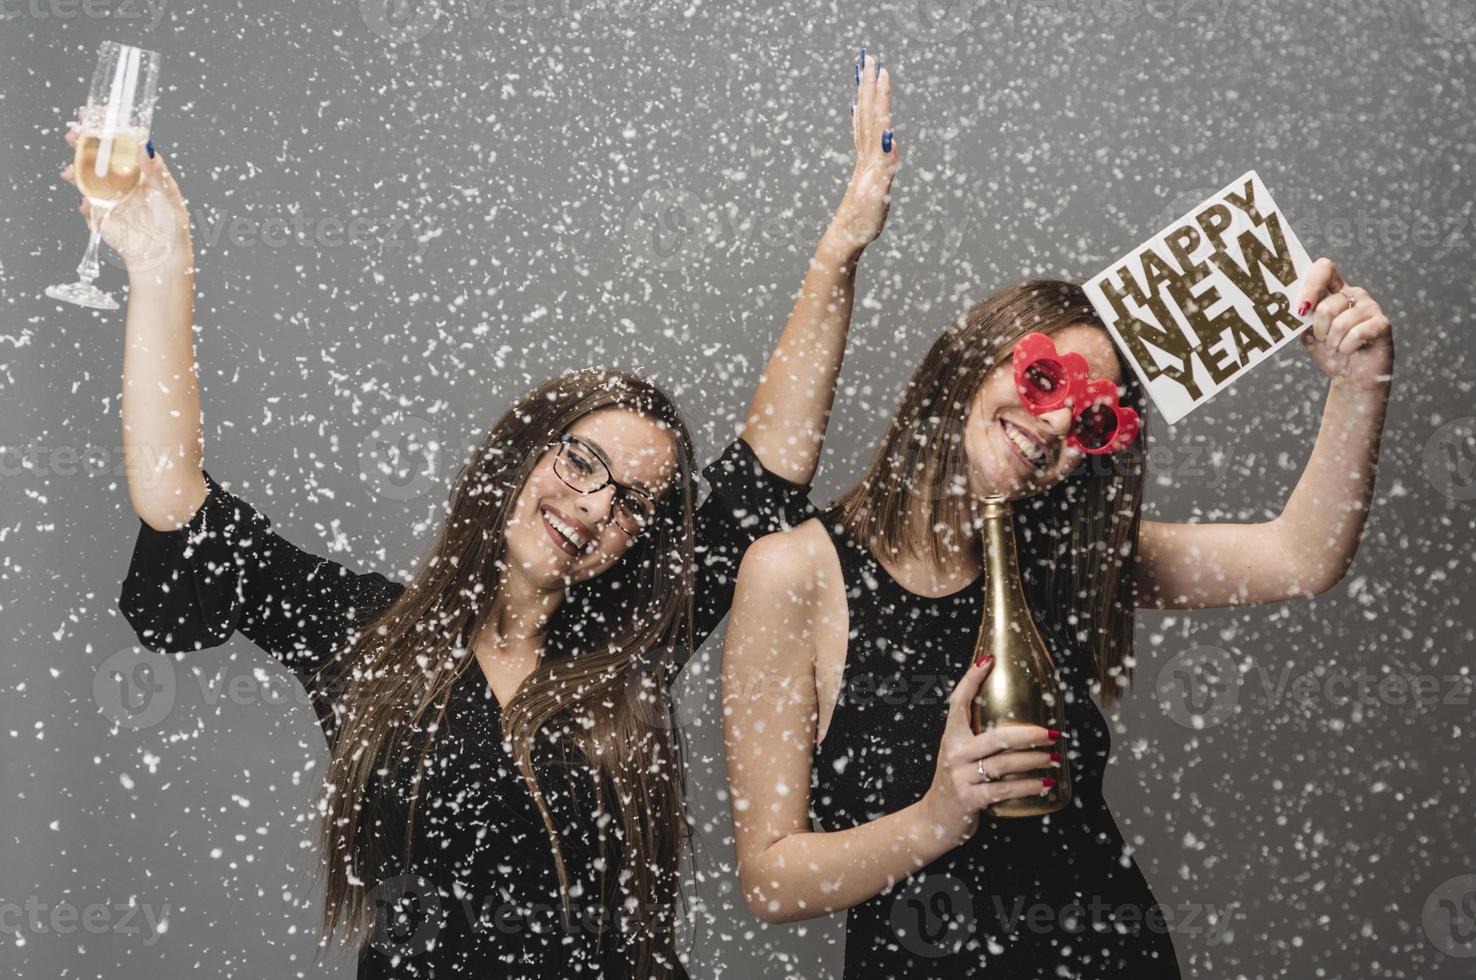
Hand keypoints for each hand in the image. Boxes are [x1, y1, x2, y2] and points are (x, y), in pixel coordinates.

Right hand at [61, 113, 192, 274]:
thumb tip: (144, 145)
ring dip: (75, 170)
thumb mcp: (168, 196)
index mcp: (142, 169)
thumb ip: (155, 172)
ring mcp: (109, 195)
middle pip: (99, 154)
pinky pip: (88, 204)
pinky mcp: (100, 214)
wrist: (161, 258)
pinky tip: (88, 204)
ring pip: (87, 175)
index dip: (108, 127)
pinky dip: (86, 203)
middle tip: (73, 134)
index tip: (93, 113)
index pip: (122, 142)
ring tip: (69, 172)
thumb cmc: (171, 226)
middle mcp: (123, 178)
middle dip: (83, 142)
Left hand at [825, 49, 900, 253]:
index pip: (879, 120)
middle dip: (869, 84)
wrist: (844, 238)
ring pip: (862, 120)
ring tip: (862, 73)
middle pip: (868, 113)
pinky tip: (857, 108)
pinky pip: (859, 135)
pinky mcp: (861, 168)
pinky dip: (860, 117)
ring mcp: (862, 161)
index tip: (882, 69)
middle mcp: (865, 155)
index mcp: (872, 160)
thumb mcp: (878, 197)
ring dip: (865, 95)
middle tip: (869, 57)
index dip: (882, 95)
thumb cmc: (862, 223)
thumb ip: (885, 166)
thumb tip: (889, 138)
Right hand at [922, 655, 1062, 844]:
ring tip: (1055, 759)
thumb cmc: (954, 783)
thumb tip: (1015, 722)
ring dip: (1035, 762)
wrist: (933, 820)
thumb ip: (976, 739)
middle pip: (997, 737)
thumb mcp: (958, 755)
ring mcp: (960, 776)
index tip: (988, 660)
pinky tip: (1045, 784)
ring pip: (1005, 764)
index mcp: (950, 737)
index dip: (972, 679)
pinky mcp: (969, 798)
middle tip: (1053, 733)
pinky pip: (1005, 789)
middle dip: (1030, 735)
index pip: (959, 701)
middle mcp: (953, 753)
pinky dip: (1028, 786)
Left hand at [1296, 258, 1393, 390]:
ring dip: (1333, 342)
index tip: (1302, 308)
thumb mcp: (1309, 334)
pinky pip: (1356, 333)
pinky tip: (1351, 350)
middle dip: (1320, 329)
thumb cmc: (1330, 353)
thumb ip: (1303, 318)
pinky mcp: (1382, 323)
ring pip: (1340, 322)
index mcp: (1335, 291)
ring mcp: (1370, 307)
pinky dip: (1346, 348)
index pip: (1324, 269)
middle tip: (1324, 339)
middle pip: (1327, 305)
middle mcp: (1354, 294)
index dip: (1311, 284)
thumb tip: (1296, 308)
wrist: (1352, 378)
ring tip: (1338, 346)